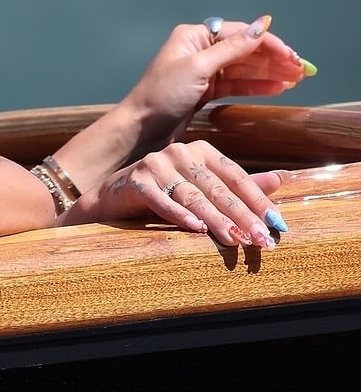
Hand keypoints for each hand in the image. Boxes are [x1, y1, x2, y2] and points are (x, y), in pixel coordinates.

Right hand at [75, 139, 285, 248]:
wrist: (110, 200)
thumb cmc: (161, 196)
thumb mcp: (201, 189)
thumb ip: (237, 186)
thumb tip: (281, 179)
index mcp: (199, 150)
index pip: (236, 177)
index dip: (258, 201)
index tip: (278, 225)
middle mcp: (179, 152)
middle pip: (217, 189)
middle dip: (242, 217)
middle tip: (262, 241)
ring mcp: (155, 164)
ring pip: (193, 196)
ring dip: (216, 220)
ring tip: (235, 241)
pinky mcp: (136, 180)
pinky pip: (161, 200)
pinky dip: (178, 215)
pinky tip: (195, 229)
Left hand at [122, 15, 311, 148]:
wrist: (140, 128)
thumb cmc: (162, 95)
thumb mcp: (198, 68)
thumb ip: (232, 48)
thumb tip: (262, 24)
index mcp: (194, 37)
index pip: (240, 34)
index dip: (268, 43)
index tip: (292, 56)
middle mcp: (199, 50)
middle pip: (244, 50)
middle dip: (273, 59)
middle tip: (301, 70)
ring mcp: (202, 72)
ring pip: (243, 69)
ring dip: (269, 73)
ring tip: (296, 79)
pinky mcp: (204, 92)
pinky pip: (236, 85)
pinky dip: (256, 86)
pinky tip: (278, 88)